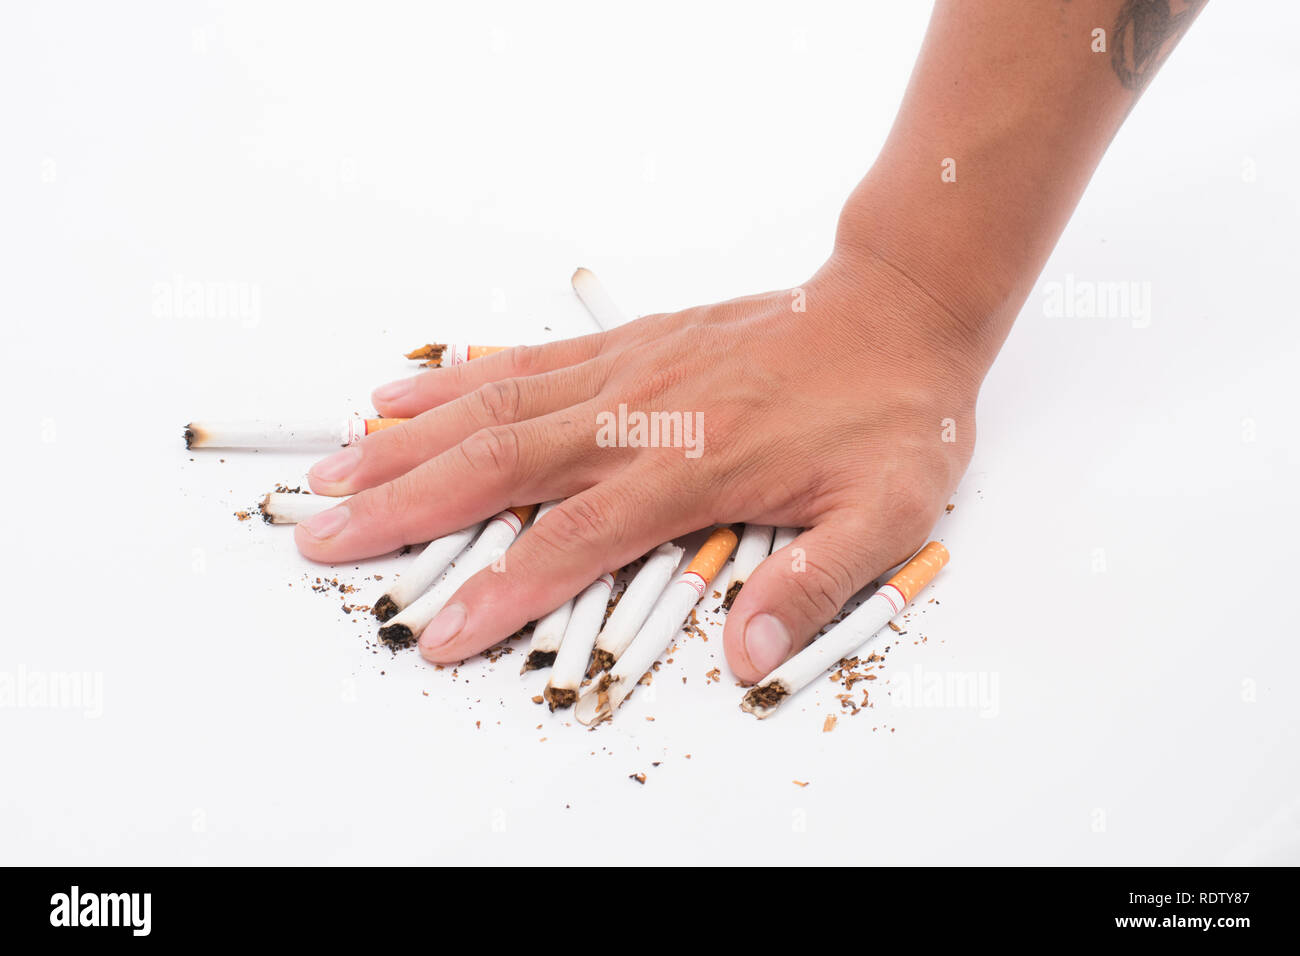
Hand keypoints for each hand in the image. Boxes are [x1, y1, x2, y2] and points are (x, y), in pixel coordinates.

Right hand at [295, 245, 984, 680]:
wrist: (897, 310)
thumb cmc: (891, 417)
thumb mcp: (884, 514)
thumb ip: (811, 585)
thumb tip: (746, 658)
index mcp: (694, 467)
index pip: (575, 541)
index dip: (501, 592)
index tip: (436, 634)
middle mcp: (641, 415)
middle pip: (499, 466)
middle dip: (405, 507)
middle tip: (324, 538)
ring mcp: (626, 371)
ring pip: (493, 407)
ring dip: (407, 442)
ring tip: (332, 469)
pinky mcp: (627, 344)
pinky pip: (524, 360)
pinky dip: (455, 379)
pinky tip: (402, 393)